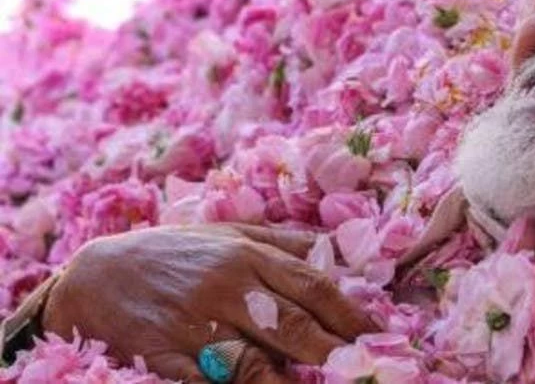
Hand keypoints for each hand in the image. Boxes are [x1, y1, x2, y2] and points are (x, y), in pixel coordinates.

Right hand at [41, 223, 377, 381]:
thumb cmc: (169, 252)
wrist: (93, 276)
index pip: (311, 285)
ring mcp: (194, 325)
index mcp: (245, 255)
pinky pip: (208, 383)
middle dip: (333, 350)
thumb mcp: (224, 232)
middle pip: (293, 325)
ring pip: (255, 360)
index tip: (375, 333)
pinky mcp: (164, 357)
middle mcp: (225, 287)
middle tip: (363, 367)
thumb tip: (332, 247)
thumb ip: (278, 241)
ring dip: (290, 378)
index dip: (349, 312)